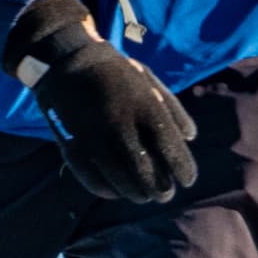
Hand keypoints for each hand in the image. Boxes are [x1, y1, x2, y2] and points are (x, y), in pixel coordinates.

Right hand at [9, 0, 196, 203]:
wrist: (68, 61)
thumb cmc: (117, 74)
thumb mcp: (149, 81)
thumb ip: (172, 108)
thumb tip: (190, 138)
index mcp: (144, 106)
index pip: (170, 148)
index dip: (183, 169)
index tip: (188, 180)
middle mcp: (120, 124)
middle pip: (146, 171)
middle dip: (160, 189)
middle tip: (165, 195)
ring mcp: (95, 137)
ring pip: (120, 180)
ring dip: (136, 194)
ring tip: (143, 196)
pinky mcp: (72, 145)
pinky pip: (92, 179)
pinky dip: (107, 190)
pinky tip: (116, 191)